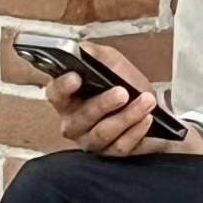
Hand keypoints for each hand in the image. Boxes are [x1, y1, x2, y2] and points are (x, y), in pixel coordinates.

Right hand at [46, 43, 202, 159]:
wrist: (144, 99)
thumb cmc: (119, 80)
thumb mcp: (106, 59)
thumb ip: (92, 53)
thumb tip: (83, 50)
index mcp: (66, 98)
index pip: (55, 93)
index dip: (63, 86)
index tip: (76, 77)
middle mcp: (74, 123)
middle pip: (82, 118)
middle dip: (103, 104)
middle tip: (122, 92)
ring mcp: (91, 141)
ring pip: (103, 134)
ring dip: (126, 117)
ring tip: (145, 101)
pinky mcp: (111, 152)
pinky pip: (120, 147)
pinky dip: (136, 132)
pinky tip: (146, 119)